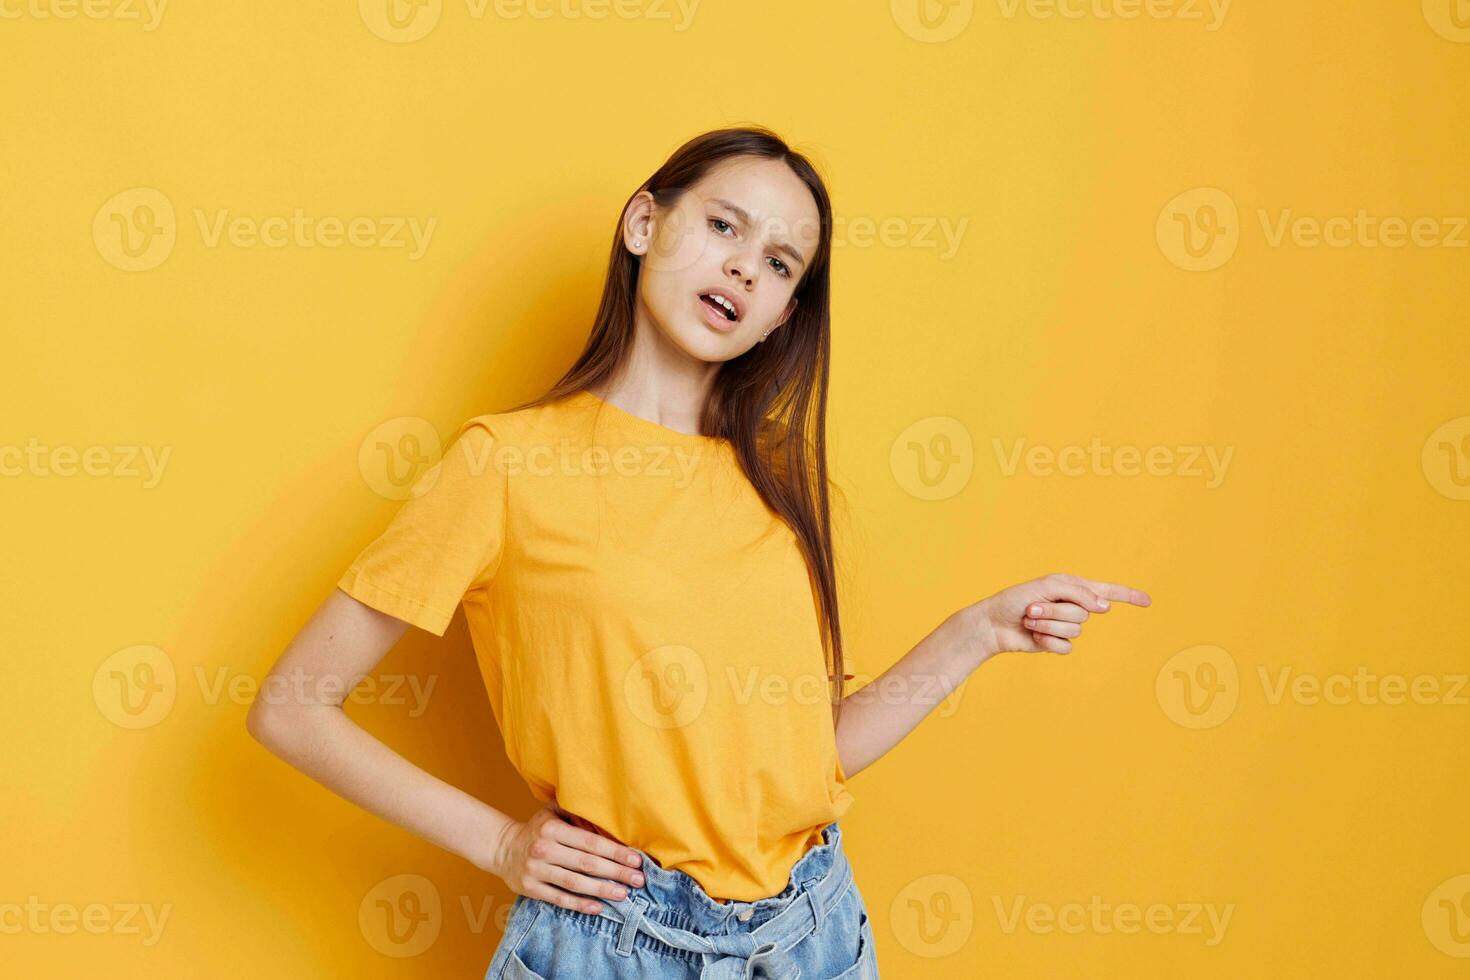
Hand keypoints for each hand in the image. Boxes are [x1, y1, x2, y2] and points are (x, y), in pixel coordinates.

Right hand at [487, 802, 645, 914]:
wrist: (503, 848)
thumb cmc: (538, 829)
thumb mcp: (553, 813)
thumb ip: (578, 814)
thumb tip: (608, 822)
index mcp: (552, 828)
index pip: (590, 842)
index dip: (615, 851)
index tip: (636, 859)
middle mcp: (544, 849)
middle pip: (586, 863)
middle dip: (616, 872)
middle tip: (638, 879)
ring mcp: (536, 871)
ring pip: (575, 883)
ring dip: (602, 889)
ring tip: (623, 894)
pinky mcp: (531, 889)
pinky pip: (560, 898)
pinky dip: (580, 904)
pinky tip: (599, 907)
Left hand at [961, 572, 1151, 657]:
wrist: (994, 623)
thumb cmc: (1016, 600)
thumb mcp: (1047, 586)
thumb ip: (1078, 592)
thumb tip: (1104, 607)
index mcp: (1073, 588)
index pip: (1107, 592)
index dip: (1128, 596)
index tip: (1149, 601)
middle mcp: (1073, 606)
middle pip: (1084, 613)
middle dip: (1055, 610)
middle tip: (1032, 607)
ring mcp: (1065, 626)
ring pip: (1074, 630)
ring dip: (1048, 624)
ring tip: (1030, 619)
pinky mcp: (1057, 643)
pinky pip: (1065, 647)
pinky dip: (1047, 641)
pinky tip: (1033, 636)